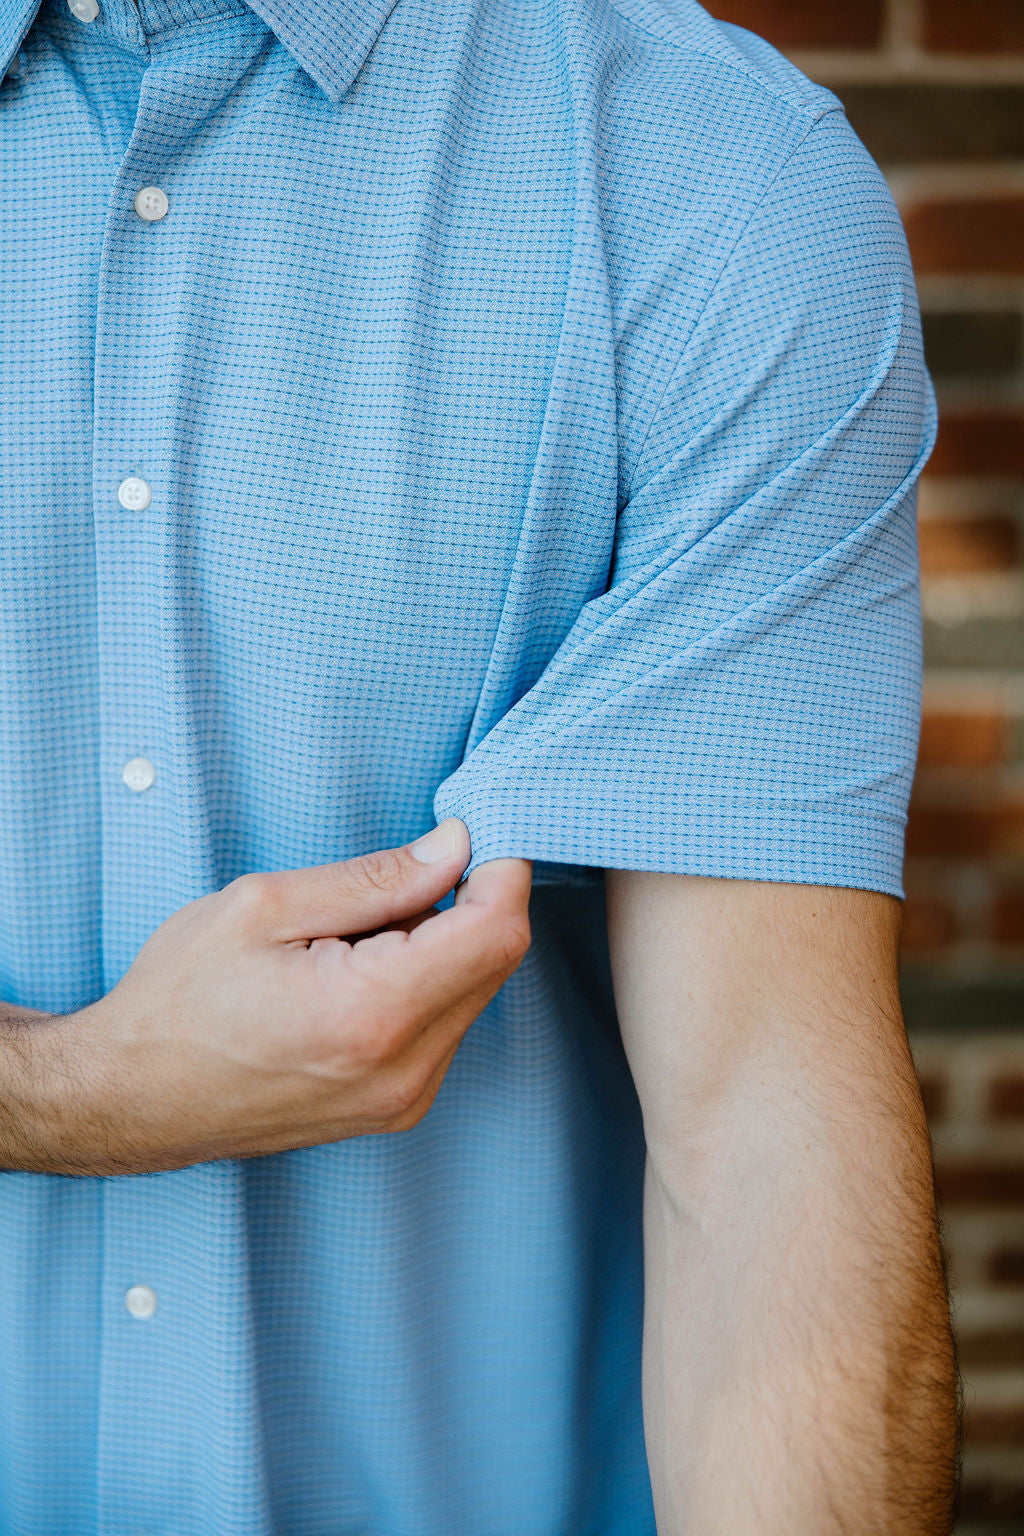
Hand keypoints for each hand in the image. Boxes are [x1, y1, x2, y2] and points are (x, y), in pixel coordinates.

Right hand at [2, 821, 531, 1174]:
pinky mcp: (398, 1107)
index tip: (476, 832)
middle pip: (496, 960)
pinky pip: (446, 1025)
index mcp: (372, 1011)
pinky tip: (358, 975)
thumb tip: (456, 847)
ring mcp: (404, 1098)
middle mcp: (404, 1069)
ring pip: (475, 991)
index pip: (496, 931)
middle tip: (398, 877)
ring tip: (354, 937)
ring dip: (442, 945)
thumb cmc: (179, 1000)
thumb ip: (378, 878)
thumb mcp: (266, 906)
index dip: (500, 868)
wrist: (130, 1097)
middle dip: (466, 901)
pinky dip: (424, 983)